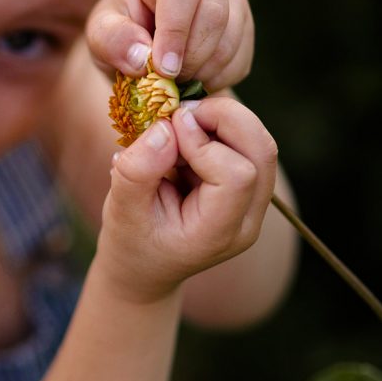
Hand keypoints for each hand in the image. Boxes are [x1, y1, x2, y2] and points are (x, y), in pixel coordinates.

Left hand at [86, 0, 253, 89]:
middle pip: (214, 12)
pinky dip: (218, 79)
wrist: (141, 47)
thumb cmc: (118, 34)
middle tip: (168, 81)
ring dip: (204, 71)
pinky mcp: (243, 21)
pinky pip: (241, 56)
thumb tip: (143, 59)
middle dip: (191, 57)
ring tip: (176, 83)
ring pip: (232, 35)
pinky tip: (193, 81)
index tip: (162, 69)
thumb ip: (113, 42)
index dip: (174, 31)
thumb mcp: (99, 37)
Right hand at [97, 96, 277, 302]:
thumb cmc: (130, 242)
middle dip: (224, 118)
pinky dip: (218, 128)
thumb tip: (165, 127)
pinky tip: (186, 138)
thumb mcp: (119, 210)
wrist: (145, 267)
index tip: (165, 129)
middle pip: (261, 151)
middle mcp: (247, 220)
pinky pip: (247, 143)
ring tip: (180, 126)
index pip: (236, 175)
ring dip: (221, 121)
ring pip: (259, 142)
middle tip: (180, 113)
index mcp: (218, 233)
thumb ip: (138, 171)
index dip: (203, 143)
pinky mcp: (248, 187)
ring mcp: (253, 204)